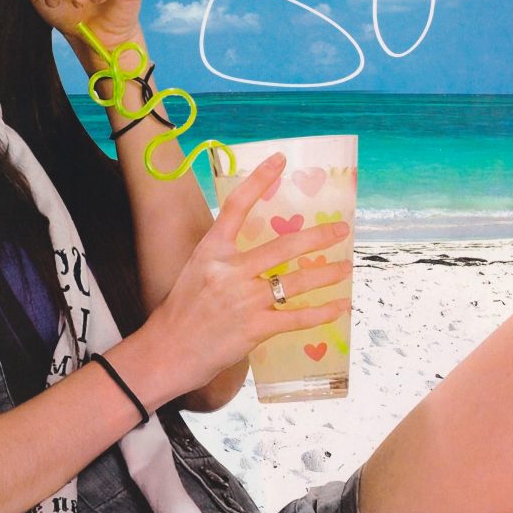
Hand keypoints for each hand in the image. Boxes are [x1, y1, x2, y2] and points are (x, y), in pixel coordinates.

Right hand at [146, 154, 352, 395]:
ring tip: (346, 270)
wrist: (166, 352)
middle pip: (283, 247)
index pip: (236, 206)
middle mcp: (229, 271)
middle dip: (318, 237)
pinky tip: (337, 307)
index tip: (280, 160)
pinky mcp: (254, 329)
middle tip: (341, 229)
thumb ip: (225, 263)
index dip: (259, 180)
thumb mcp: (196, 274)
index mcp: (210, 252)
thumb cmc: (179, 314)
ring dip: (326, 275)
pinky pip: (296, 317)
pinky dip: (320, 313)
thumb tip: (259, 260)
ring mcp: (243, 300)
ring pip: (295, 282)